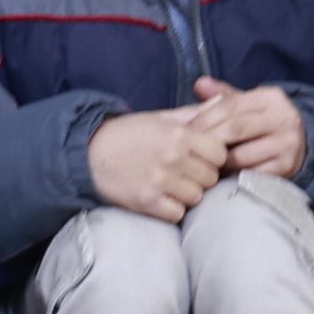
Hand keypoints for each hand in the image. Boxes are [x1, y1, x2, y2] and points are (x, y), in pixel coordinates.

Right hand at [88, 106, 225, 221]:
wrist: (88, 154)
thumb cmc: (128, 134)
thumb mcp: (160, 118)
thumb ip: (194, 113)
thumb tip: (225, 100)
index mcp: (178, 134)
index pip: (219, 153)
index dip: (213, 157)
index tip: (201, 158)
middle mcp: (172, 157)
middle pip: (210, 177)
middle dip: (201, 177)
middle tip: (185, 173)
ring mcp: (160, 180)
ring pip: (196, 197)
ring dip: (187, 194)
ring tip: (173, 186)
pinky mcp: (147, 201)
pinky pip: (177, 213)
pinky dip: (172, 209)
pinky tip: (163, 199)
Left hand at [186, 76, 310, 182]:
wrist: (301, 144)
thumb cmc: (263, 123)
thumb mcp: (247, 104)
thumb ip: (223, 95)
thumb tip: (199, 83)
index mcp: (271, 97)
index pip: (231, 105)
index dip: (206, 118)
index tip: (186, 130)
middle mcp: (284, 117)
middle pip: (236, 128)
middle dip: (210, 140)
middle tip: (189, 150)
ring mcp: (288, 143)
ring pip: (241, 155)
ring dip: (219, 162)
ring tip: (204, 163)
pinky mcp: (287, 166)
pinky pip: (251, 174)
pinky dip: (234, 175)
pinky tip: (222, 175)